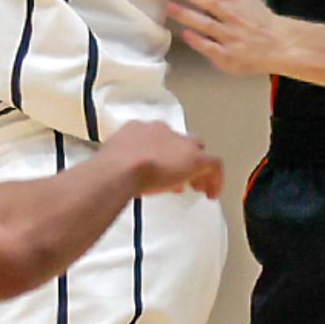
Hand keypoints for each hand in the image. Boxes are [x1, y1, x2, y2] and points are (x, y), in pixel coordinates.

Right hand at [109, 120, 224, 201]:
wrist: (122, 168)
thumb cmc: (110, 169)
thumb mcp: (109, 162)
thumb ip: (118, 166)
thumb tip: (116, 178)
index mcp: (137, 129)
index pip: (155, 139)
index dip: (160, 156)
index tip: (159, 172)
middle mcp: (161, 130)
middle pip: (179, 142)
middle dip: (180, 159)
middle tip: (179, 180)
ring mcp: (180, 142)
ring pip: (197, 151)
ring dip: (196, 170)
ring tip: (196, 188)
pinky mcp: (197, 158)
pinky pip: (214, 165)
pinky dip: (215, 179)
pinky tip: (212, 194)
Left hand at [168, 0, 292, 77]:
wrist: (277, 42)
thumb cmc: (251, 11)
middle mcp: (230, 13)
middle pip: (209, 0)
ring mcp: (229, 34)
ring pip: (207, 24)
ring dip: (188, 15)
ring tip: (170, 8)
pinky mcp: (227, 55)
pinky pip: (212, 48)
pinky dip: (200, 41)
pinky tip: (186, 35)